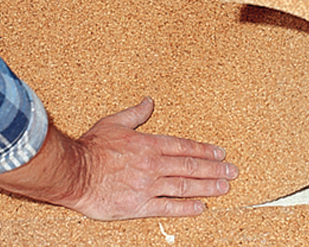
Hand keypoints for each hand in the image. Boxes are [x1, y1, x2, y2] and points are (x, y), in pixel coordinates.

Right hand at [0, 97, 237, 220]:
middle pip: (190, 167)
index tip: (220, 153)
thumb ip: (136, 114)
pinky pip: (168, 208)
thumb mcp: (114, 122)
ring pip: (184, 186)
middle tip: (233, 172)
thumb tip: (149, 101)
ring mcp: (148, 186)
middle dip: (214, 169)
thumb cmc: (92, 147)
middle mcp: (153, 165)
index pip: (183, 147)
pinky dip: (186, 208)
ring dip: (207, 187)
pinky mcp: (139, 206)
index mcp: (148, 144)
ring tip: (225, 188)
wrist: (75, 172)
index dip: (204, 150)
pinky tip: (200, 207)